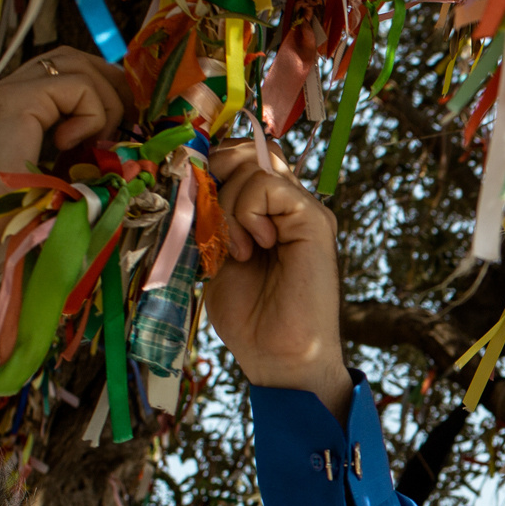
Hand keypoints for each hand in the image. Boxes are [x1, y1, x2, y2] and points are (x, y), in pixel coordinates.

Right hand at [0, 49, 136, 284]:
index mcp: (17, 112)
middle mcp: (9, 94)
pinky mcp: (14, 101)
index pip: (67, 75)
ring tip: (99, 142)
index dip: (103, 91)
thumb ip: (82, 162)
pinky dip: (92, 113)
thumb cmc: (3, 225)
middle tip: (129, 124)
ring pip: (74, 63)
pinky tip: (73, 146)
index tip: (124, 126)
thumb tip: (127, 157)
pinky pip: (74, 85)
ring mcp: (7, 93)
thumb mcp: (57, 187)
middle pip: (72, 59)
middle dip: (111, 84)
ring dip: (105, 99)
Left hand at [201, 143, 351, 417]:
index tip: (193, 204)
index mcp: (268, 210)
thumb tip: (189, 174)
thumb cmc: (249, 316)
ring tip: (236, 248)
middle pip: (247, 148)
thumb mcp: (215, 253)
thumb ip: (210, 214)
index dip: (210, 167)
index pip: (239, 155)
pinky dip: (246, 214)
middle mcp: (290, 203)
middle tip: (210, 219)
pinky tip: (252, 248)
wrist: (278, 357)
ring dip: (227, 203)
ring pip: (253, 162)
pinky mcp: (314, 220)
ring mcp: (304, 209)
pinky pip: (267, 186)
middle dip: (215, 173)